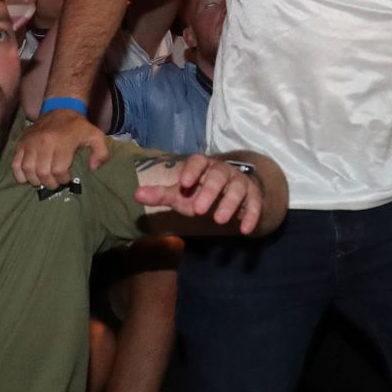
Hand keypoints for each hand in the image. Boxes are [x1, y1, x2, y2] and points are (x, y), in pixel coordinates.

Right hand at [11, 108, 109, 187]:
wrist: (60, 108)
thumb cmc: (78, 126)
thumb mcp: (96, 136)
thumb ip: (101, 153)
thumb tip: (93, 168)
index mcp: (62, 141)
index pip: (58, 170)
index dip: (63, 179)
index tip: (67, 178)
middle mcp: (44, 142)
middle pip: (43, 172)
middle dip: (50, 183)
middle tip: (55, 182)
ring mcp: (30, 142)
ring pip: (28, 170)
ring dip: (36, 180)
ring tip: (43, 180)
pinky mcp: (21, 143)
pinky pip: (15, 164)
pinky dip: (20, 175)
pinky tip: (28, 177)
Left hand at [134, 154, 264, 234]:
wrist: (233, 193)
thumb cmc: (201, 192)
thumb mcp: (181, 194)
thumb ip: (161, 195)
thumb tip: (136, 195)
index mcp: (204, 166)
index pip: (198, 161)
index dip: (191, 171)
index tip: (184, 184)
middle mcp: (223, 171)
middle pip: (218, 176)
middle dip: (210, 191)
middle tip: (198, 210)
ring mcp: (240, 183)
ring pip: (238, 189)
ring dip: (230, 204)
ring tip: (219, 221)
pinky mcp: (254, 197)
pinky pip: (255, 204)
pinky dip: (251, 216)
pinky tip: (244, 230)